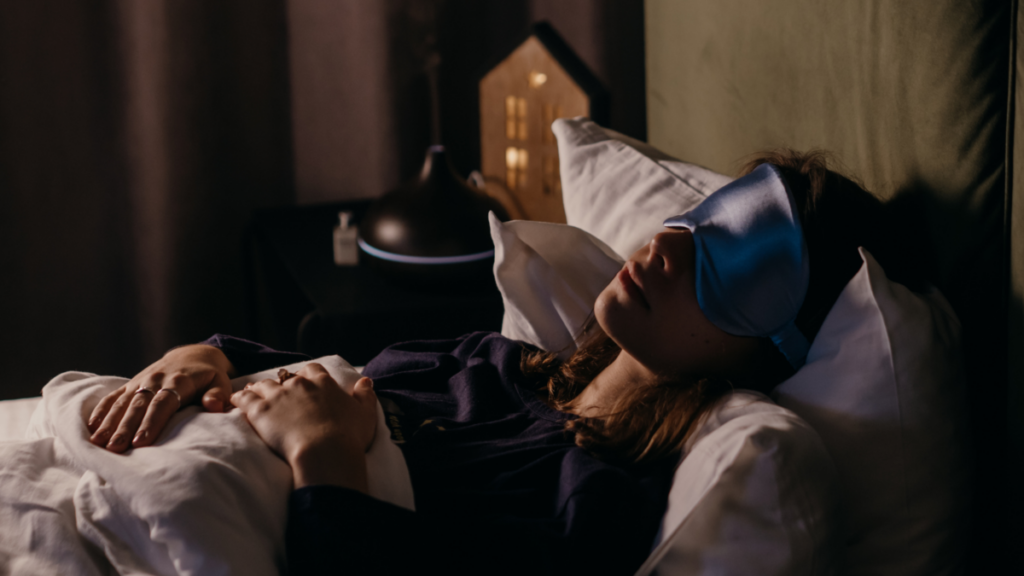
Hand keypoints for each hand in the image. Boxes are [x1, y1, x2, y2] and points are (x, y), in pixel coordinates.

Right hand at [87, 344, 234, 452]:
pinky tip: (91, 428)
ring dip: (109, 423)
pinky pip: (113, 397)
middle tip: (115, 449)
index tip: (141, 442)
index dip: (151, 422)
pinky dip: (101, 411)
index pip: (162, 403)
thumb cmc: (208, 377)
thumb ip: (218, 394)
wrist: (191, 355)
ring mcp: (140, 381)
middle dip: (125, 428)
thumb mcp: (220, 382)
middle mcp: (155, 380)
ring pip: (122, 402)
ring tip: (98, 443)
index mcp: (178, 381)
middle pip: (138, 405)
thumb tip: (215, 406)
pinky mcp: (130, 384)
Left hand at [231, 363, 376, 492]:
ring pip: (264, 385)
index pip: (313, 370)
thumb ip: (365, 395)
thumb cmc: (348, 436)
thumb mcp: (366, 414)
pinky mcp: (260, 411)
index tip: (306, 382)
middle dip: (283, 384)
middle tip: (280, 393)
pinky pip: (244, 398)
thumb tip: (366, 380)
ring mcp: (278, 396)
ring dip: (259, 388)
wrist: (325, 452)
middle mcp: (299, 384)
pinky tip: (236, 400)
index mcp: (324, 383)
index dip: (308, 375)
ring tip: (255, 393)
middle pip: (286, 377)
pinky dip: (240, 397)